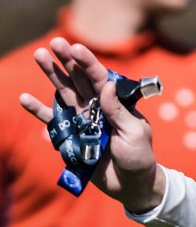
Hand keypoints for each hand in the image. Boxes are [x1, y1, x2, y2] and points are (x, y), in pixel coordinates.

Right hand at [18, 37, 165, 212]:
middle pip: (78, 79)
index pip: (99, 78)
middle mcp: (97, 107)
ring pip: (63, 93)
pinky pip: (52, 122)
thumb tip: (105, 85)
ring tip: (39, 56)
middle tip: (53, 42)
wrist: (130, 183)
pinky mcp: (71, 136)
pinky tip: (25, 98)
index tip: (75, 48)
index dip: (87, 62)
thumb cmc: (139, 156)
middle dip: (66, 61)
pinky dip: (38, 111)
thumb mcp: (134, 132)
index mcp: (115, 103)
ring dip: (51, 76)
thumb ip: (118, 111)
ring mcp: (82, 120)